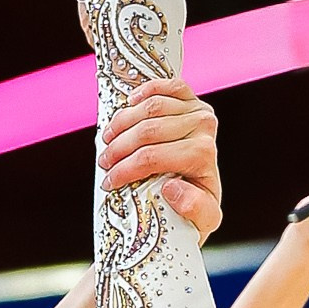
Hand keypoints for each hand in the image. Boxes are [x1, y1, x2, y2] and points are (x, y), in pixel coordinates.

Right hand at [100, 80, 222, 241]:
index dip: (126, 168)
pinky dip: (143, 92)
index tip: (109, 182)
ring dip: (121, 123)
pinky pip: (164, 85)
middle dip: (119, 147)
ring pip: (149, 106)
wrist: (203, 196)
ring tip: (107, 141)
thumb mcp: (201, 222)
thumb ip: (196, 210)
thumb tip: (173, 188)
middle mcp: (204, 127)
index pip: (155, 156)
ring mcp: (197, 109)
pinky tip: (127, 104)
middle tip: (104, 163)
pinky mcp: (189, 99)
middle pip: (148, 129)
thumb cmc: (197, 209)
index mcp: (204, 155)